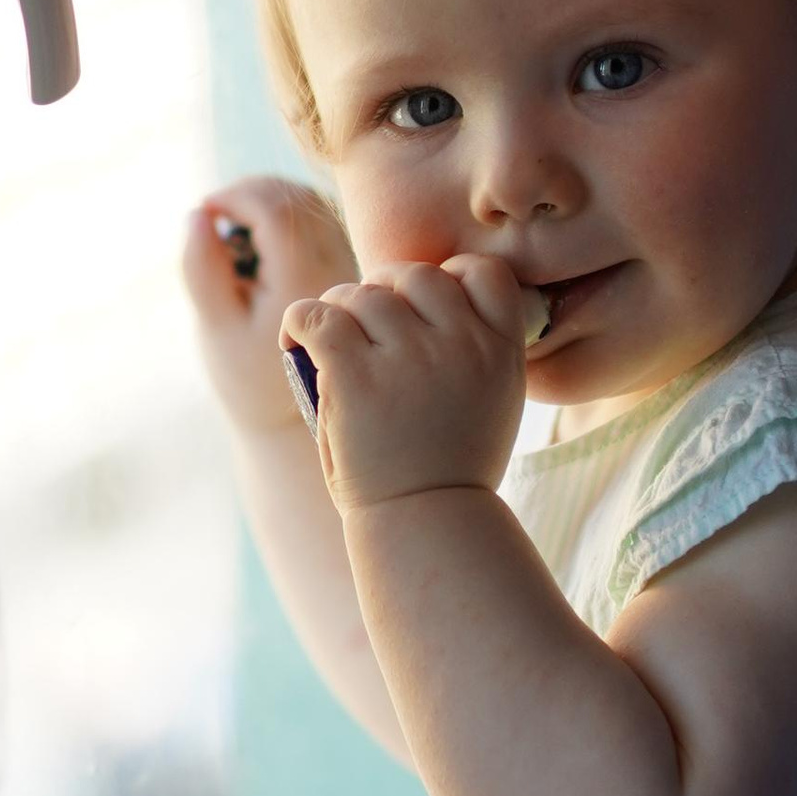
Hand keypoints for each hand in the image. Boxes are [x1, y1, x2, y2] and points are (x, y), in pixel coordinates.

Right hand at [182, 178, 356, 434]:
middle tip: (217, 213)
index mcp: (303, 282)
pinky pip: (320, 222)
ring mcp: (346, 268)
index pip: (277, 210)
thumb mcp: (216, 326)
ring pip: (313, 205)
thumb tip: (199, 213)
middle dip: (252, 192)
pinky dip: (287, 217)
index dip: (236, 196)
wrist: (296, 419)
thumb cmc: (247, 376)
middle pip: (299, 199)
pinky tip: (259, 242)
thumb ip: (203, 269)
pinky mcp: (346, 271)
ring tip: (234, 227)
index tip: (206, 210)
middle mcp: (336, 268)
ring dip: (270, 201)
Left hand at [281, 255, 529, 509]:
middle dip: (385, 291)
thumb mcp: (494, 402)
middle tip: (365, 327)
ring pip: (362, 294)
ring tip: (330, 343)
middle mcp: (460, 344)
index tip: (424, 309)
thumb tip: (434, 299)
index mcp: (501, 350)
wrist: (425, 523)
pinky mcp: (357, 374)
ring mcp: (409, 357)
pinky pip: (317, 315)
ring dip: (340, 309)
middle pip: (415, 275)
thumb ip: (476, 349)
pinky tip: (295, 342)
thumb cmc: (452, 470)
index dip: (449, 278)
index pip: (482, 272)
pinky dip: (299, 321)